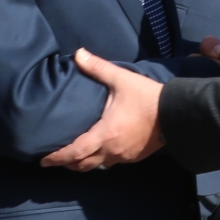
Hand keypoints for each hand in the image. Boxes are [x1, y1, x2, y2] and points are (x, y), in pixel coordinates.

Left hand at [40, 48, 164, 171]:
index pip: (74, 153)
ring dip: (84, 163)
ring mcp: (124, 156)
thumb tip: (78, 54)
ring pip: (98, 166)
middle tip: (55, 159)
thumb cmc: (146, 97)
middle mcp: (112, 151)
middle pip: (83, 165)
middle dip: (67, 164)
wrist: (176, 113)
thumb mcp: (121, 79)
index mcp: (104, 135)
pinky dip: (101, 160)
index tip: (43, 161)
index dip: (57, 158)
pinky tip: (100, 150)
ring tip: (75, 156)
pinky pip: (112, 162)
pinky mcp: (135, 157)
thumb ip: (98, 67)